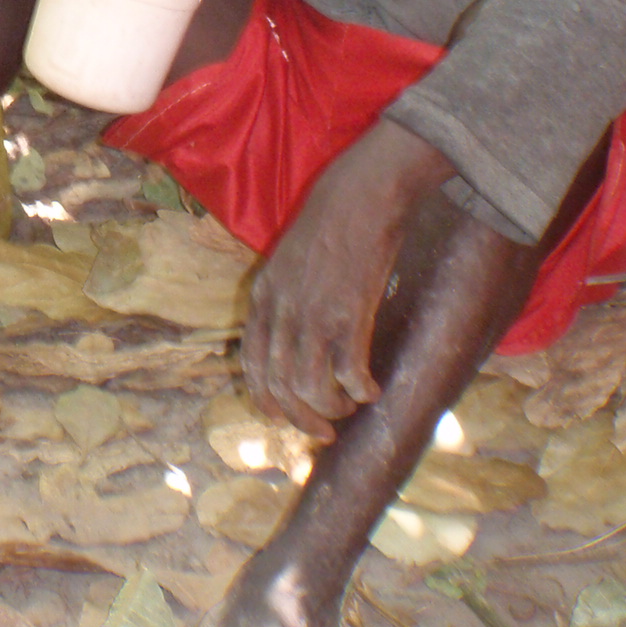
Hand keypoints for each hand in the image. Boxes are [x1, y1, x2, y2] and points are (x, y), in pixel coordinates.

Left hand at [242, 126, 445, 436]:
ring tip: (349, 408)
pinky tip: (373, 390)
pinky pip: (348, 373)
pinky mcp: (348, 315)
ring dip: (330, 409)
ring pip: (309, 387)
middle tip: (323, 431)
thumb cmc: (332, 224)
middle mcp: (281, 310)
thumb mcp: (291, 261)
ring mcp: (313, 314)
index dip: (267, 398)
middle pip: (278, 383)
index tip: (285, 416)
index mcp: (263, 296)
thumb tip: (298, 336)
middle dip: (300, 416)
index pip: (252, 363)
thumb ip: (288, 297)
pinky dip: (360, 390)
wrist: (359, 195)